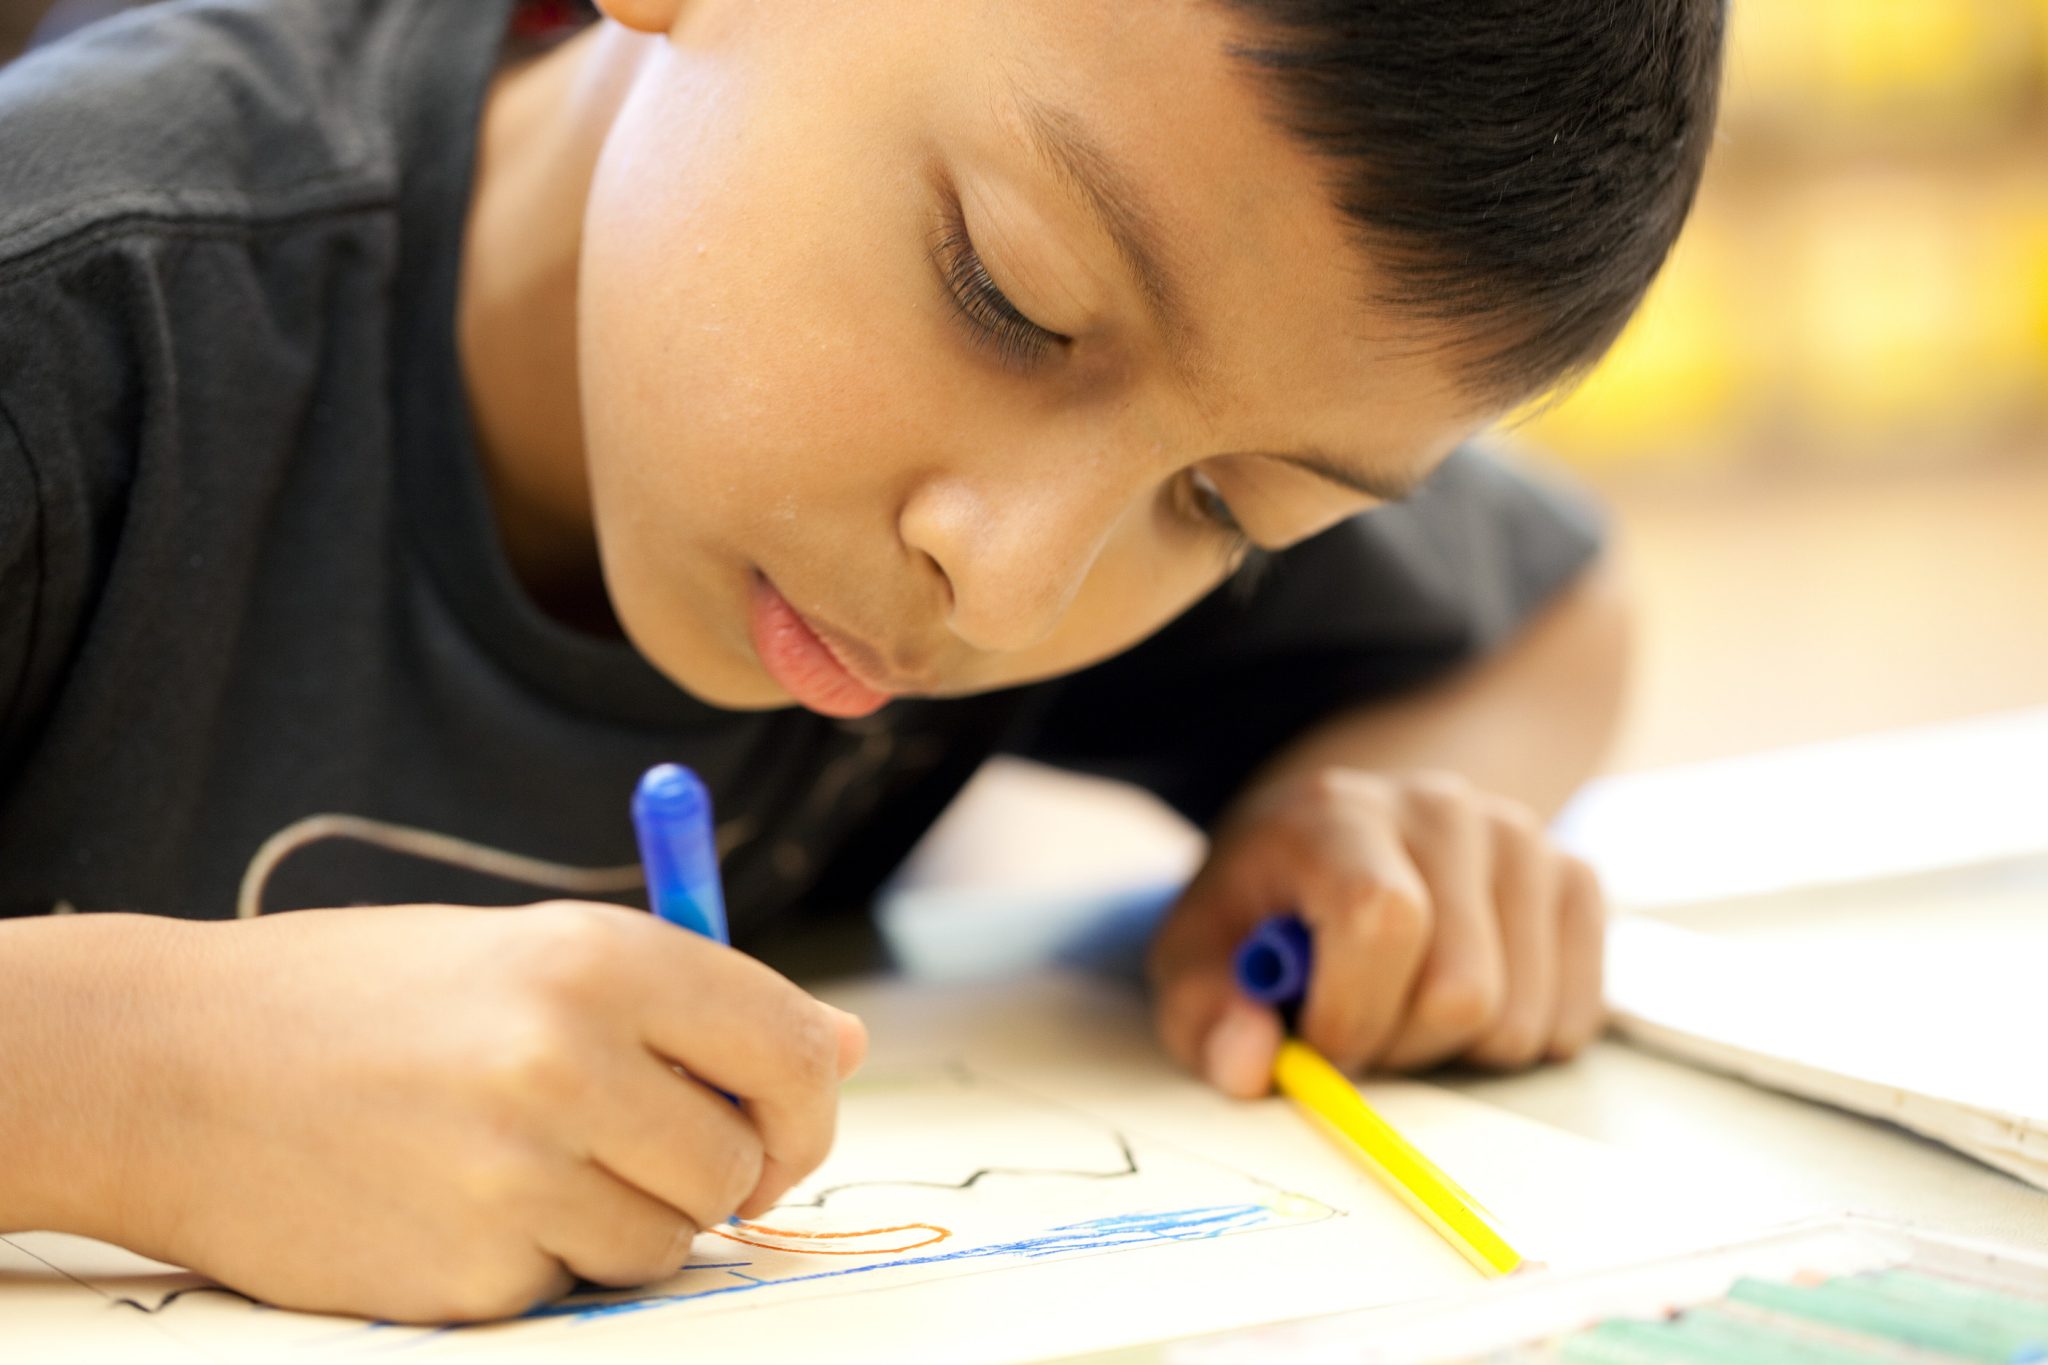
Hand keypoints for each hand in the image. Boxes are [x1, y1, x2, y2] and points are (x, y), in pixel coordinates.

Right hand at [101, 902, 864, 1321]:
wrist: (169, 1065)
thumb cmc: (366, 997)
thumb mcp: (530, 952)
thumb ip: (691, 1002)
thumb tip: (840, 1049)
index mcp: (597, 957)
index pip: (788, 1048)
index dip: (808, 1101)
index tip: (782, 1124)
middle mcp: (569, 1059)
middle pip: (741, 1163)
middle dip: (718, 1171)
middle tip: (646, 1149)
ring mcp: (517, 1177)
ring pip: (670, 1243)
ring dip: (628, 1221)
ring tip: (527, 1163)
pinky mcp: (470, 1279)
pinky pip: (572, 1291)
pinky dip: (541, 1264)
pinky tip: (459, 1205)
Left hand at [1146, 768, 1604, 1096]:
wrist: (1341, 834)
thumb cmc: (1266, 905)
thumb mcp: (1198, 952)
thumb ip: (1203, 1012)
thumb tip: (1250, 1062)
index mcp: (1339, 813)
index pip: (1381, 921)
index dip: (1352, 1013)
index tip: (1317, 1040)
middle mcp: (1443, 807)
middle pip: (1463, 990)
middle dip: (1400, 1043)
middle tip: (1359, 1018)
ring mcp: (1521, 837)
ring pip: (1522, 1017)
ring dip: (1457, 1047)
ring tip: (1406, 999)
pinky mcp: (1575, 877)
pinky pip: (1574, 1018)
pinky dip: (1518, 1037)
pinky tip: (1464, 990)